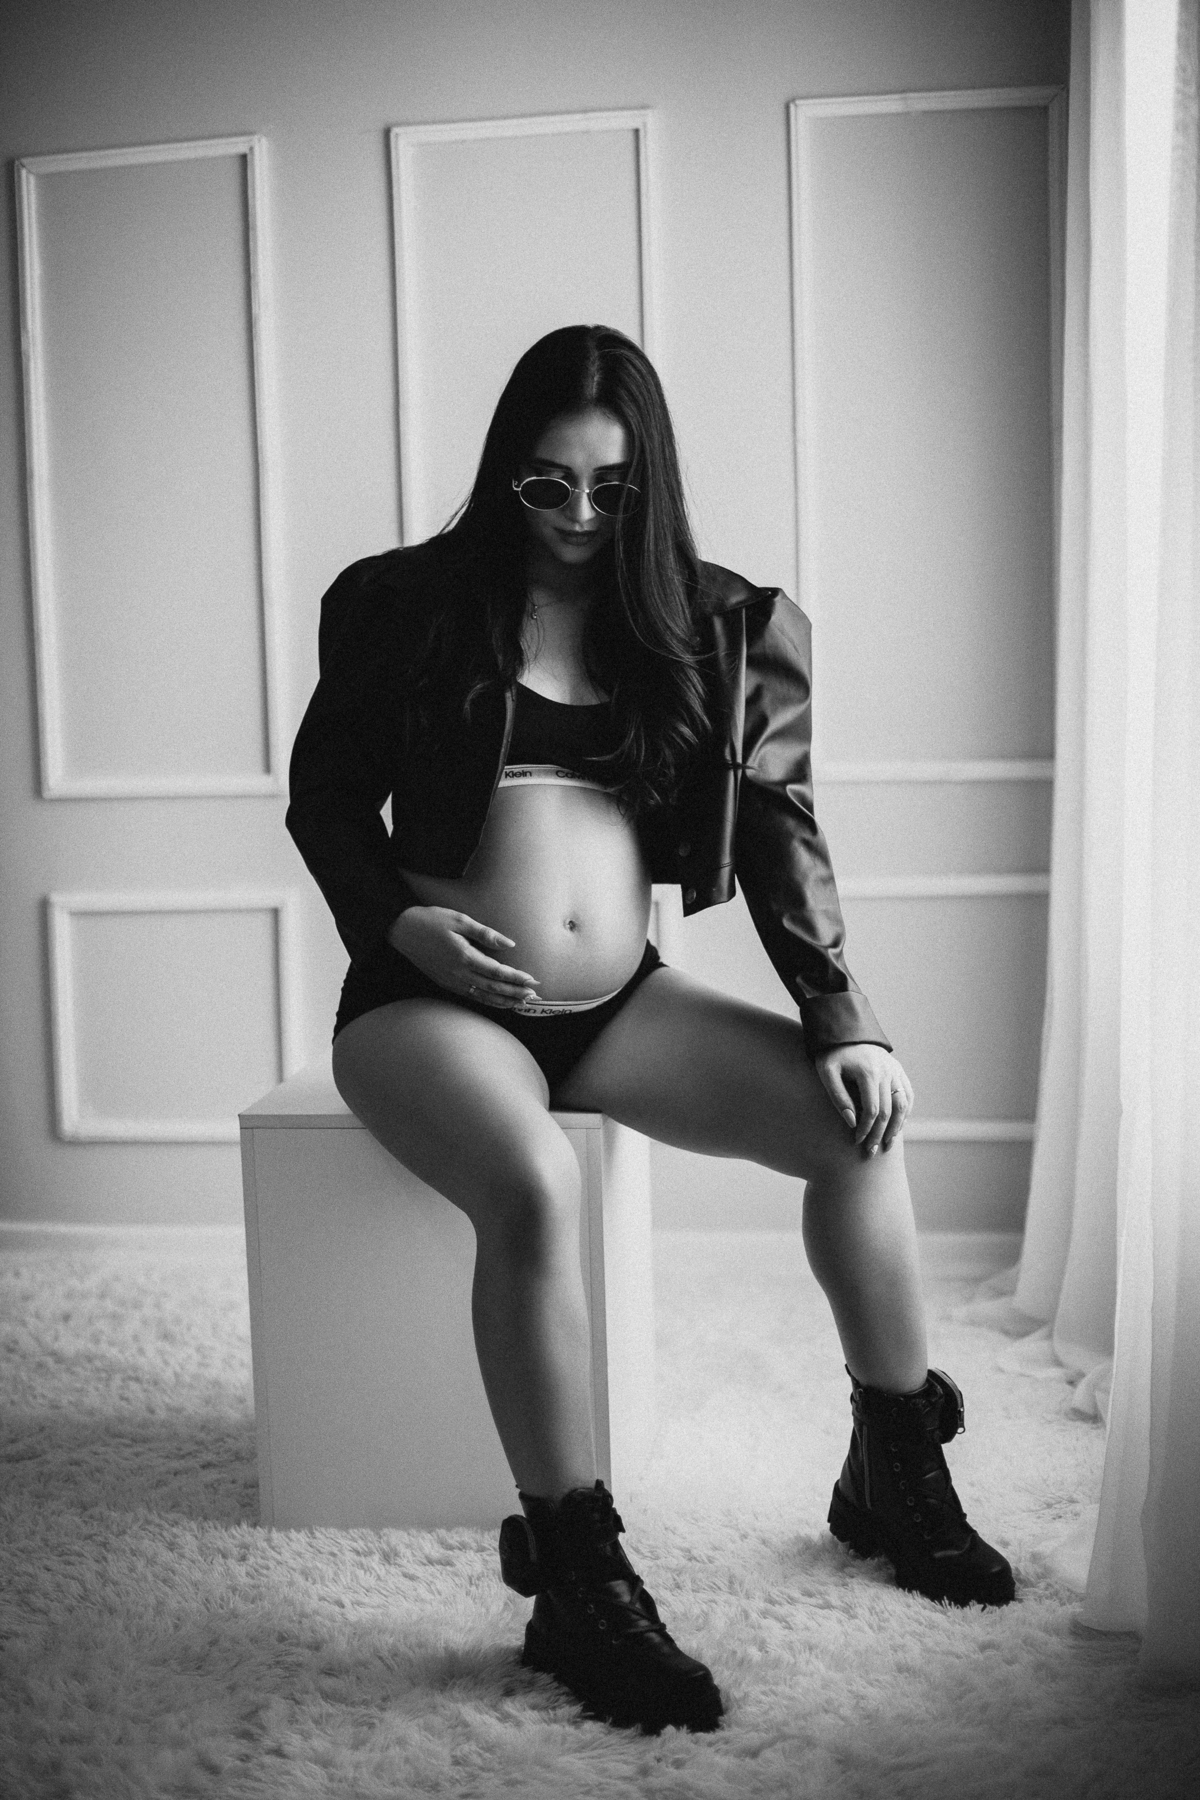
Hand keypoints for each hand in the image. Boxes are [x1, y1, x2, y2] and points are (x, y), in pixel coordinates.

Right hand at [386, 907, 540, 1008]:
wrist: (401, 930)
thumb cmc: (431, 920)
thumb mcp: (460, 920)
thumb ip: (485, 934)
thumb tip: (509, 944)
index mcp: (464, 956)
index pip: (496, 972)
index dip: (516, 978)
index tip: (532, 980)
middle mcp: (458, 973)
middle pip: (493, 988)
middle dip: (514, 993)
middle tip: (534, 996)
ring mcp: (451, 981)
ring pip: (483, 996)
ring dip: (504, 1001)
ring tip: (522, 1004)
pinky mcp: (445, 983)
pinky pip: (471, 996)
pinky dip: (488, 1001)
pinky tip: (498, 1002)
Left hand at [814, 1044, 912, 1154]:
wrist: (845, 1030)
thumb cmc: (831, 1054)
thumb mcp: (827, 1073)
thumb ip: (838, 1097)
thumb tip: (852, 1122)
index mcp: (869, 1072)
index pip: (873, 1110)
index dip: (866, 1129)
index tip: (857, 1141)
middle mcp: (887, 1072)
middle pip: (889, 1111)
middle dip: (879, 1134)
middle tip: (870, 1151)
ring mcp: (895, 1070)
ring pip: (903, 1104)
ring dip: (897, 1127)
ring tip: (887, 1144)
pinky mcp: (898, 1070)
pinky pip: (907, 1094)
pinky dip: (905, 1112)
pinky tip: (898, 1125)